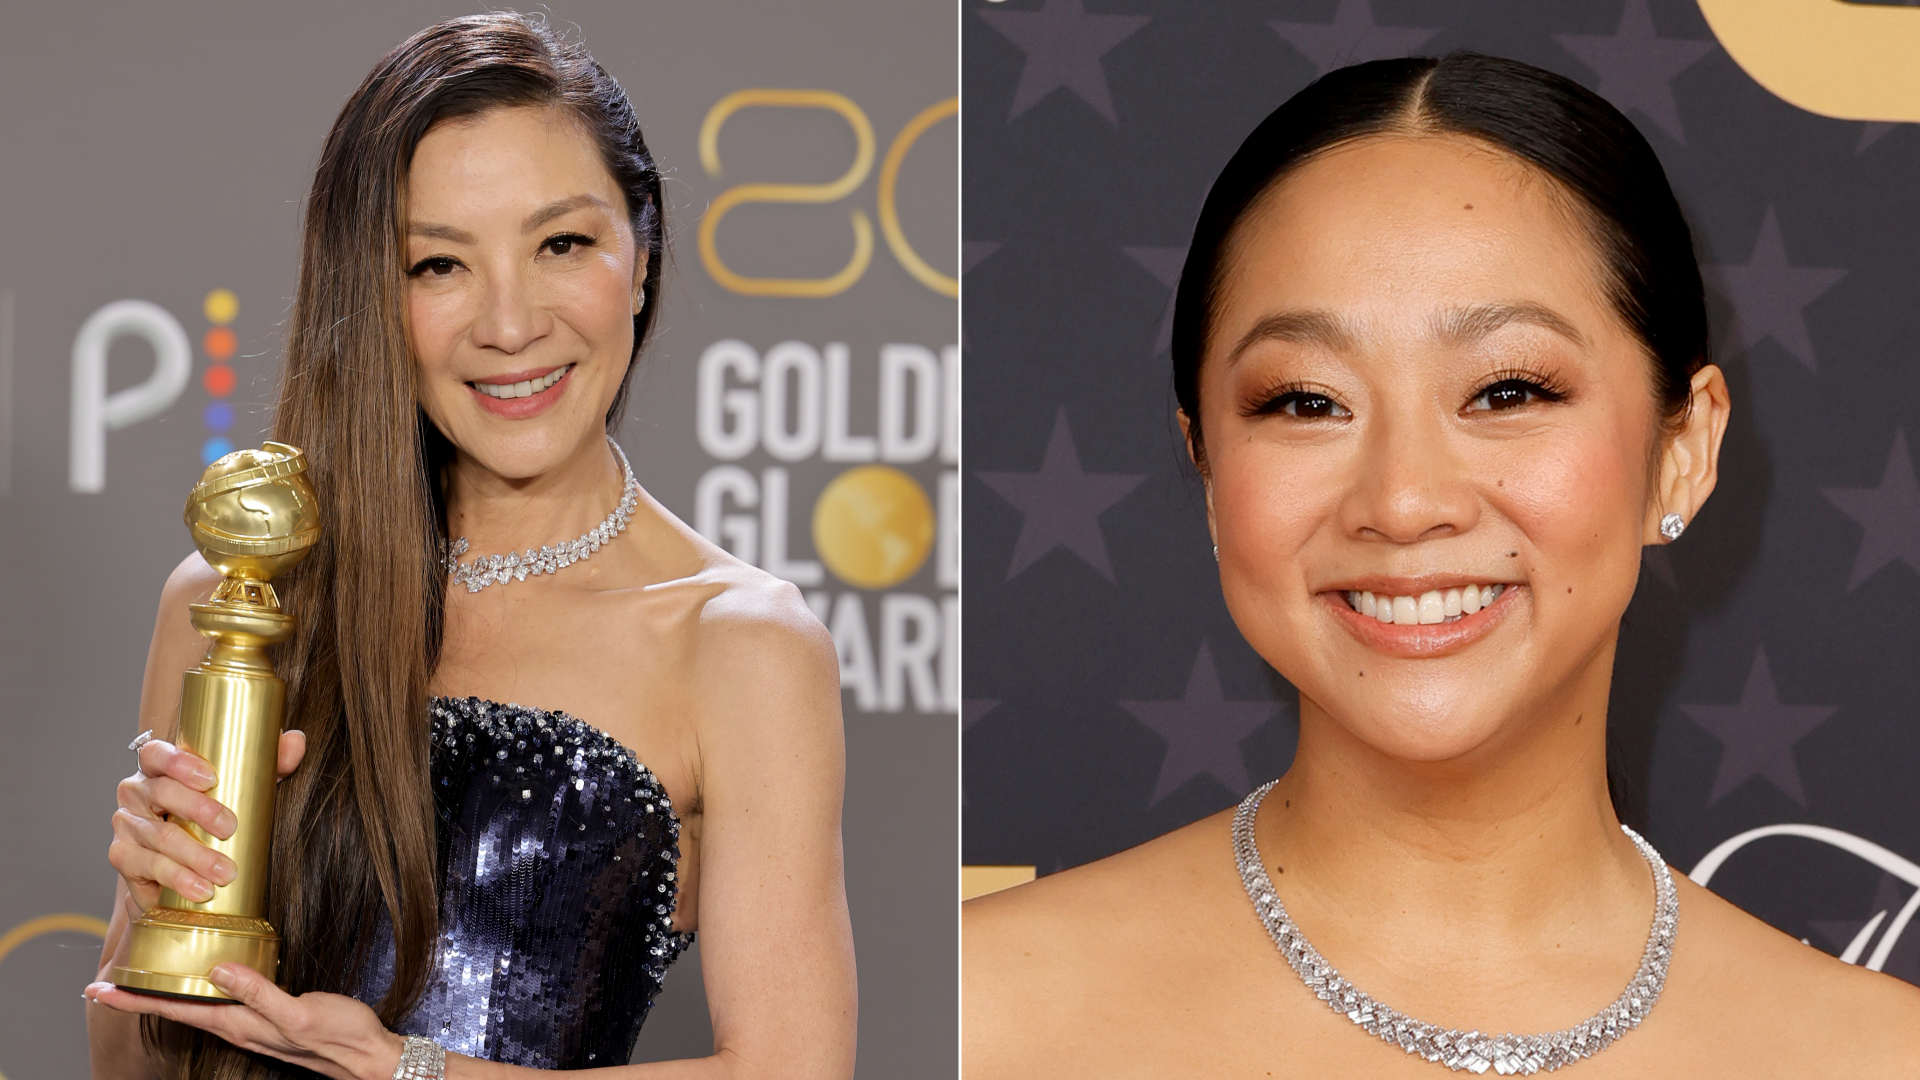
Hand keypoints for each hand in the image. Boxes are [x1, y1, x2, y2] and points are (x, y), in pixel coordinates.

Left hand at [84, 964, 403, 1079]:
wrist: (367, 1055)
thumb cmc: (338, 1036)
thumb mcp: (298, 1014)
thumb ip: (258, 993)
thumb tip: (218, 969)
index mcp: (239, 1023)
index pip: (175, 1009)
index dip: (136, 1000)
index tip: (101, 991)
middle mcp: (237, 1025)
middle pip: (177, 1009)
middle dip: (140, 997)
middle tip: (106, 984)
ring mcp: (250, 1023)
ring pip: (196, 1006)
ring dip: (166, 995)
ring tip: (142, 980)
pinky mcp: (265, 1016)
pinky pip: (220, 1002)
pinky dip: (199, 990)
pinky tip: (203, 979)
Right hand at [109, 731, 306, 912]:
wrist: (180, 866)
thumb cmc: (212, 815)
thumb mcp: (244, 787)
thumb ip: (268, 763)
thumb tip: (295, 742)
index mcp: (159, 768)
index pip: (157, 754)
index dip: (179, 762)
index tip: (211, 779)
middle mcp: (136, 792)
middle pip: (160, 792)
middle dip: (198, 810)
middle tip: (230, 828)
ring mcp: (127, 825)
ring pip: (158, 836)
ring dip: (194, 855)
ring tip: (226, 872)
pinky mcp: (124, 857)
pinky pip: (148, 866)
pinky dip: (178, 878)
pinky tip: (201, 889)